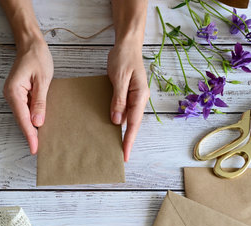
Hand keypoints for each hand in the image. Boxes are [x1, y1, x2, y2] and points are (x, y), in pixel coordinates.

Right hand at [3, 40, 53, 154]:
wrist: (30, 44)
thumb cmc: (37, 58)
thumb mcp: (43, 79)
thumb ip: (40, 101)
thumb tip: (37, 122)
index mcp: (14, 92)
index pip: (23, 118)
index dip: (30, 135)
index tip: (34, 149)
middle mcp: (10, 95)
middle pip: (21, 120)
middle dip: (29, 135)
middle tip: (37, 150)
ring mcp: (13, 95)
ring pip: (22, 116)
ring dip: (29, 128)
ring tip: (38, 142)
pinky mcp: (18, 94)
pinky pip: (24, 110)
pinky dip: (30, 119)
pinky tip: (37, 126)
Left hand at [108, 42, 149, 161]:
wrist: (127, 45)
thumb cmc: (124, 58)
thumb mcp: (119, 78)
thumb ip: (118, 100)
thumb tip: (116, 121)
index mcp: (140, 96)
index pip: (133, 123)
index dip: (128, 140)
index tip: (124, 154)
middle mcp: (140, 99)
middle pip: (133, 124)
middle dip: (127, 139)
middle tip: (120, 155)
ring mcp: (135, 97)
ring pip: (128, 118)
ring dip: (122, 131)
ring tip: (114, 145)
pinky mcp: (128, 94)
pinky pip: (124, 110)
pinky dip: (118, 119)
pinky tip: (111, 126)